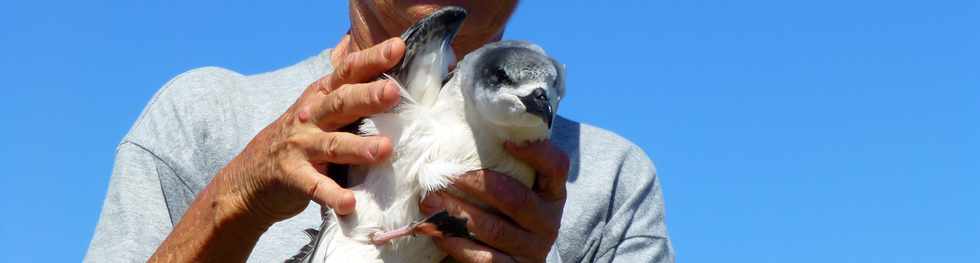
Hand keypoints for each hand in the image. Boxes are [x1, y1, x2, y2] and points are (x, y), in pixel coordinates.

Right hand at [151, 36, 407, 260]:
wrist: (250, 178)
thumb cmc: (298, 138)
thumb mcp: (316, 106)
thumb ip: (343, 85)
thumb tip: (359, 47)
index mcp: (321, 97)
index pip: (348, 71)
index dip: (371, 59)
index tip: (398, 47)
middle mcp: (311, 117)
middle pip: (341, 102)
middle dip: (368, 96)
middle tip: (393, 92)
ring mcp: (300, 147)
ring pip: (333, 144)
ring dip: (358, 147)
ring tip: (384, 149)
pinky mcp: (293, 177)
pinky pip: (315, 187)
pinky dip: (332, 195)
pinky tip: (350, 203)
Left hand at [420, 140, 570, 262]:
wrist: (512, 260)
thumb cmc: (505, 213)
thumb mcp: (515, 189)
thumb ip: (503, 163)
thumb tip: (465, 116)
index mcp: (552, 193)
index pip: (556, 166)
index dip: (536, 152)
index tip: (506, 141)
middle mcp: (548, 221)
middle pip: (515, 198)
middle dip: (475, 184)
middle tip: (443, 174)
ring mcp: (532, 249)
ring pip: (494, 229)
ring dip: (456, 213)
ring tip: (429, 200)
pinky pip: (483, 258)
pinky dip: (456, 243)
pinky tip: (436, 231)